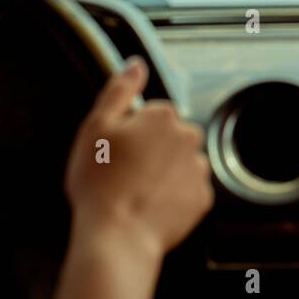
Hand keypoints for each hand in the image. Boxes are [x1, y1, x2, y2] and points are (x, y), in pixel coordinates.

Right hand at [64, 57, 213, 258]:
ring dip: (165, 173)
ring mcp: (198, 169)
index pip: (151, 115)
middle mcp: (189, 137)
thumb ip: (119, 90)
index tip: (117, 152)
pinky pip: (188, 190)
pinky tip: (151, 206)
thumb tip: (136, 64)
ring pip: (180, 163)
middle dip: (152, 150)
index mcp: (163, 116)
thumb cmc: (100, 182)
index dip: (130, 133)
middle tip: (125, 174)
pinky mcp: (203, 198)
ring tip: (137, 193)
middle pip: (170, 137)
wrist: (117, 234)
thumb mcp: (96, 127)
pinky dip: (174, 196)